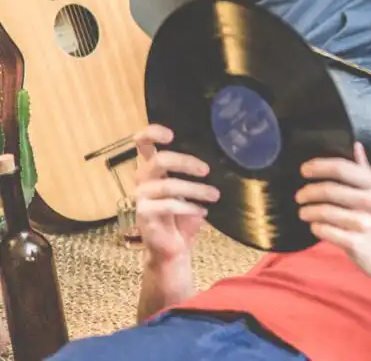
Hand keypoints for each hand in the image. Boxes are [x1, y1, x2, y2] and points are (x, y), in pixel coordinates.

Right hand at [134, 124, 219, 262]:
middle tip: (207, 170)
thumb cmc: (183, 215)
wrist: (173, 247)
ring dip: (196, 190)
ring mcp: (141, 197)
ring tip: (214, 195)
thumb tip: (219, 156)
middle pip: (159, 160)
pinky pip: (168, 206)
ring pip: (169, 185)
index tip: (171, 135)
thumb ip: (195, 174)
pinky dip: (189, 207)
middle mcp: (143, 179)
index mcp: (153, 169)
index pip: (143, 144)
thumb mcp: (191, 190)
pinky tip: (203, 211)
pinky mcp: (144, 214)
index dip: (152, 134)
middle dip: (186, 162)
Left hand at [296, 143, 370, 294]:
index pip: (342, 168)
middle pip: (329, 189)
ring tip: (304, 212)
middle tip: (300, 195)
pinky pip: (326, 231)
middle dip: (308, 192)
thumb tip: (355, 146)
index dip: (319, 166)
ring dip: (309, 211)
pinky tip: (315, 226)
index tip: (304, 169)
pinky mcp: (356, 244)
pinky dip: (317, 227)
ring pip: (324, 211)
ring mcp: (364, 223)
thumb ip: (367, 171)